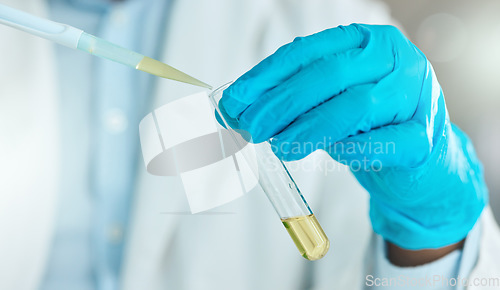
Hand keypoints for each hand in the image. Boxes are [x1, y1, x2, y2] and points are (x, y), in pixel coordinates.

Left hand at [219, 24, 487, 249]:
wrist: (421, 161)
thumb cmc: (370, 124)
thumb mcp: (333, 100)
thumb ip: (296, 97)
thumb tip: (240, 109)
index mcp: (370, 41)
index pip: (309, 51)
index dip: (267, 76)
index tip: (237, 100)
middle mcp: (398, 61)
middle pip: (329, 74)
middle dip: (282, 102)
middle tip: (253, 127)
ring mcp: (417, 98)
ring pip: (354, 106)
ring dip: (307, 128)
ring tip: (279, 146)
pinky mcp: (423, 140)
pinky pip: (378, 144)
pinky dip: (345, 150)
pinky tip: (322, 154)